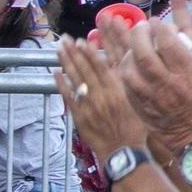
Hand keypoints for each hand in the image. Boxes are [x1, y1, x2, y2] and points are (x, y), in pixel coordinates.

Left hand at [55, 34, 148, 157]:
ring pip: (74, 79)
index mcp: (116, 92)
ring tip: (58, 49)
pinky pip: (68, 97)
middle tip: (65, 39)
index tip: (81, 42)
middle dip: (73, 53)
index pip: (100, 67)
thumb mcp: (136, 105)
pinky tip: (55, 73)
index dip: (88, 53)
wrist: (123, 152)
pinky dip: (60, 84)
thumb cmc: (134, 130)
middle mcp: (101, 96)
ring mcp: (88, 106)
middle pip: (84, 69)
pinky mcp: (79, 116)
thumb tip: (118, 71)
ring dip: (65, 63)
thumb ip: (125, 88)